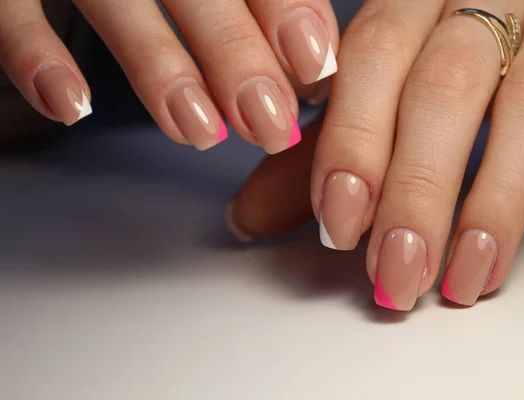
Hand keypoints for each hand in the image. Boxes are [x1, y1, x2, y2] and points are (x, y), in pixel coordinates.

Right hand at [0, 0, 337, 152]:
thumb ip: (257, 0)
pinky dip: (35, 55)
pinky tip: (73, 108)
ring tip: (198, 132)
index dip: (284, 7)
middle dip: (235, 56)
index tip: (314, 63)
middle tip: (269, 123)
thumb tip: (314, 62)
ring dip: (158, 69)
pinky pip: (11, 8)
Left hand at [227, 0, 523, 308]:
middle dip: (414, 189)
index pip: (370, 59)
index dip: (351, 143)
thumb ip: (323, 146)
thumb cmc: (449, 39)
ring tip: (467, 277)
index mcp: (412, 0)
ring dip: (493, 199)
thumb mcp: (384, 81)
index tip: (339, 223)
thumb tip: (249, 217)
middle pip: (441, 89)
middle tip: (396, 272)